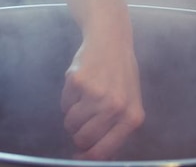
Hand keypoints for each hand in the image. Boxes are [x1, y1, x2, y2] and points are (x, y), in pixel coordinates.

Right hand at [61, 31, 144, 159]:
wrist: (111, 40)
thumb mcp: (129, 103)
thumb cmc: (121, 74)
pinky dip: (68, 98)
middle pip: (82, 140)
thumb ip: (116, 131)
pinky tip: (82, 83)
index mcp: (132, 117)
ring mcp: (96, 94)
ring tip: (86, 97)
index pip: (102, 152)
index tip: (78, 156)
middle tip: (85, 117)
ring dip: (73, 115)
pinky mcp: (78, 82)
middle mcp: (116, 107)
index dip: (86, 156)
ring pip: (70, 124)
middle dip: (78, 133)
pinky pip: (63, 105)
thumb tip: (97, 157)